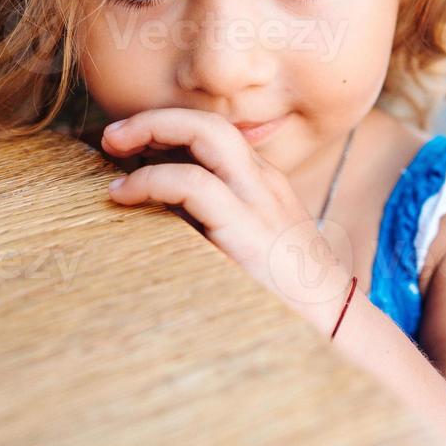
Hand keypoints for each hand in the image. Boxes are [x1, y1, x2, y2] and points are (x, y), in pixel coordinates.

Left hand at [101, 108, 354, 332]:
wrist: (332, 327)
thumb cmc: (284, 300)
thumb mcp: (246, 251)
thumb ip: (211, 227)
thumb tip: (154, 218)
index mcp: (264, 185)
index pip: (215, 137)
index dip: (170, 130)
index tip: (132, 146)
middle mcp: (264, 182)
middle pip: (210, 122)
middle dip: (157, 118)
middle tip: (114, 136)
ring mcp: (260, 199)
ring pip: (205, 132)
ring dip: (153, 129)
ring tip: (113, 147)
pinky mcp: (247, 226)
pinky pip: (191, 182)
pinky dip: (150, 179)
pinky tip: (123, 194)